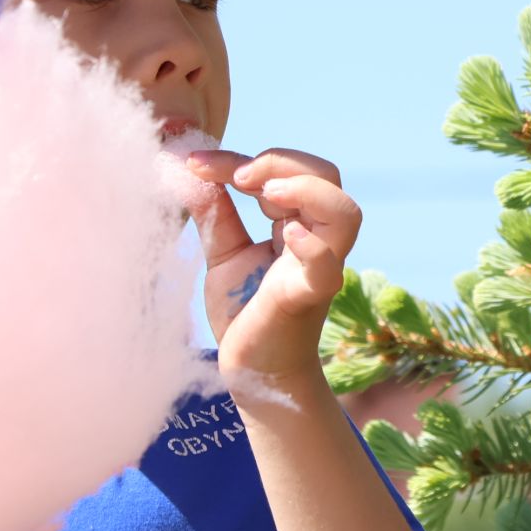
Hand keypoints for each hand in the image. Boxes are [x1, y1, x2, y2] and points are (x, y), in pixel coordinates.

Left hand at [183, 148, 361, 388]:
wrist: (251, 370)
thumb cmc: (243, 311)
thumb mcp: (222, 251)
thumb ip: (212, 210)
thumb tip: (186, 163)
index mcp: (295, 223)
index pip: (283, 172)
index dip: (238, 160)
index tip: (193, 161)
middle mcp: (315, 239)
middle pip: (327, 175)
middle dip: (281, 162)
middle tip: (237, 175)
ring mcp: (318, 267)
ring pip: (345, 212)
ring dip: (306, 189)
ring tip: (263, 192)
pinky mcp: (308, 297)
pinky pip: (326, 266)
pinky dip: (312, 245)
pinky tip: (286, 234)